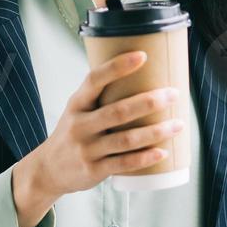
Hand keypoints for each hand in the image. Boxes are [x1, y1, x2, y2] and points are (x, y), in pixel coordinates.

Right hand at [13, 51, 183, 226]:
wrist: (48, 169)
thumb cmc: (74, 131)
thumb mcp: (78, 109)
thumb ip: (103, 94)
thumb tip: (143, 72)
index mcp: (77, 104)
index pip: (95, 80)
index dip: (118, 66)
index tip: (143, 55)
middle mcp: (80, 125)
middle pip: (118, 111)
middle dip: (149, 102)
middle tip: (174, 94)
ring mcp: (86, 149)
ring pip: (126, 140)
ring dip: (155, 131)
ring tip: (178, 124)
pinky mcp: (94, 170)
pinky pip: (123, 164)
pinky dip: (144, 158)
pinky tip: (163, 151)